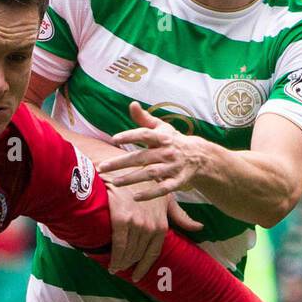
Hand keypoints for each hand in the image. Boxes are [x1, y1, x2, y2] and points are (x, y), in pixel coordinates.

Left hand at [97, 101, 212, 201]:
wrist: (198, 156)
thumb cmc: (172, 140)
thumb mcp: (161, 127)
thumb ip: (144, 119)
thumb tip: (132, 104)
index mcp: (162, 137)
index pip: (145, 134)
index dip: (130, 136)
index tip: (114, 139)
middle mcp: (167, 152)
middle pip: (141, 157)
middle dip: (120, 163)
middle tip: (102, 168)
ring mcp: (172, 167)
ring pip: (150, 174)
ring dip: (131, 179)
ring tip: (115, 183)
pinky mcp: (177, 182)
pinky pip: (163, 189)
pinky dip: (150, 194)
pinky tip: (135, 197)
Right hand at [103, 181, 202, 280]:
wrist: (121, 167)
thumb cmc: (142, 183)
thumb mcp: (166, 199)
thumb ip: (181, 216)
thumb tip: (199, 228)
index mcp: (162, 224)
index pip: (154, 252)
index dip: (145, 266)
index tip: (138, 275)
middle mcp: (151, 225)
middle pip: (139, 254)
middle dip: (130, 264)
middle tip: (120, 269)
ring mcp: (136, 222)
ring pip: (128, 252)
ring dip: (121, 262)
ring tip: (114, 267)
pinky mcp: (121, 219)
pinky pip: (118, 245)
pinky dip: (114, 256)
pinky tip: (110, 264)